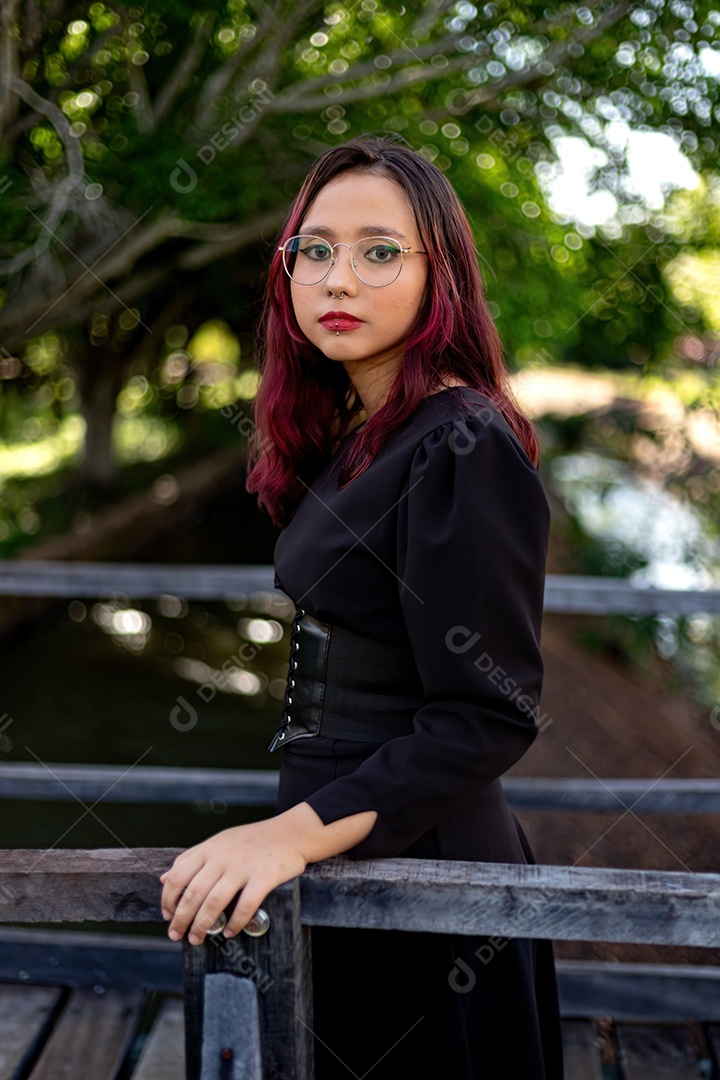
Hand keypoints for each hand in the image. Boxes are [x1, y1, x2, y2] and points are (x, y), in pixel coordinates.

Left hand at [159, 817, 306, 945]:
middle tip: (176, 935)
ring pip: (214, 902)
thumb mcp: (219, 842)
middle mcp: (223, 856)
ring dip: (202, 925)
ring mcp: (244, 866)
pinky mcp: (265, 875)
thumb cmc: (252, 841)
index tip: (167, 915)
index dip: (168, 899)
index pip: (178, 875)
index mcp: (210, 848)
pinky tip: (230, 932)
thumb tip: (164, 878)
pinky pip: (246, 905)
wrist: (291, 832)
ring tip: (197, 939)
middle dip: (181, 919)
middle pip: (193, 893)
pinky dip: (235, 923)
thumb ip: (192, 859)